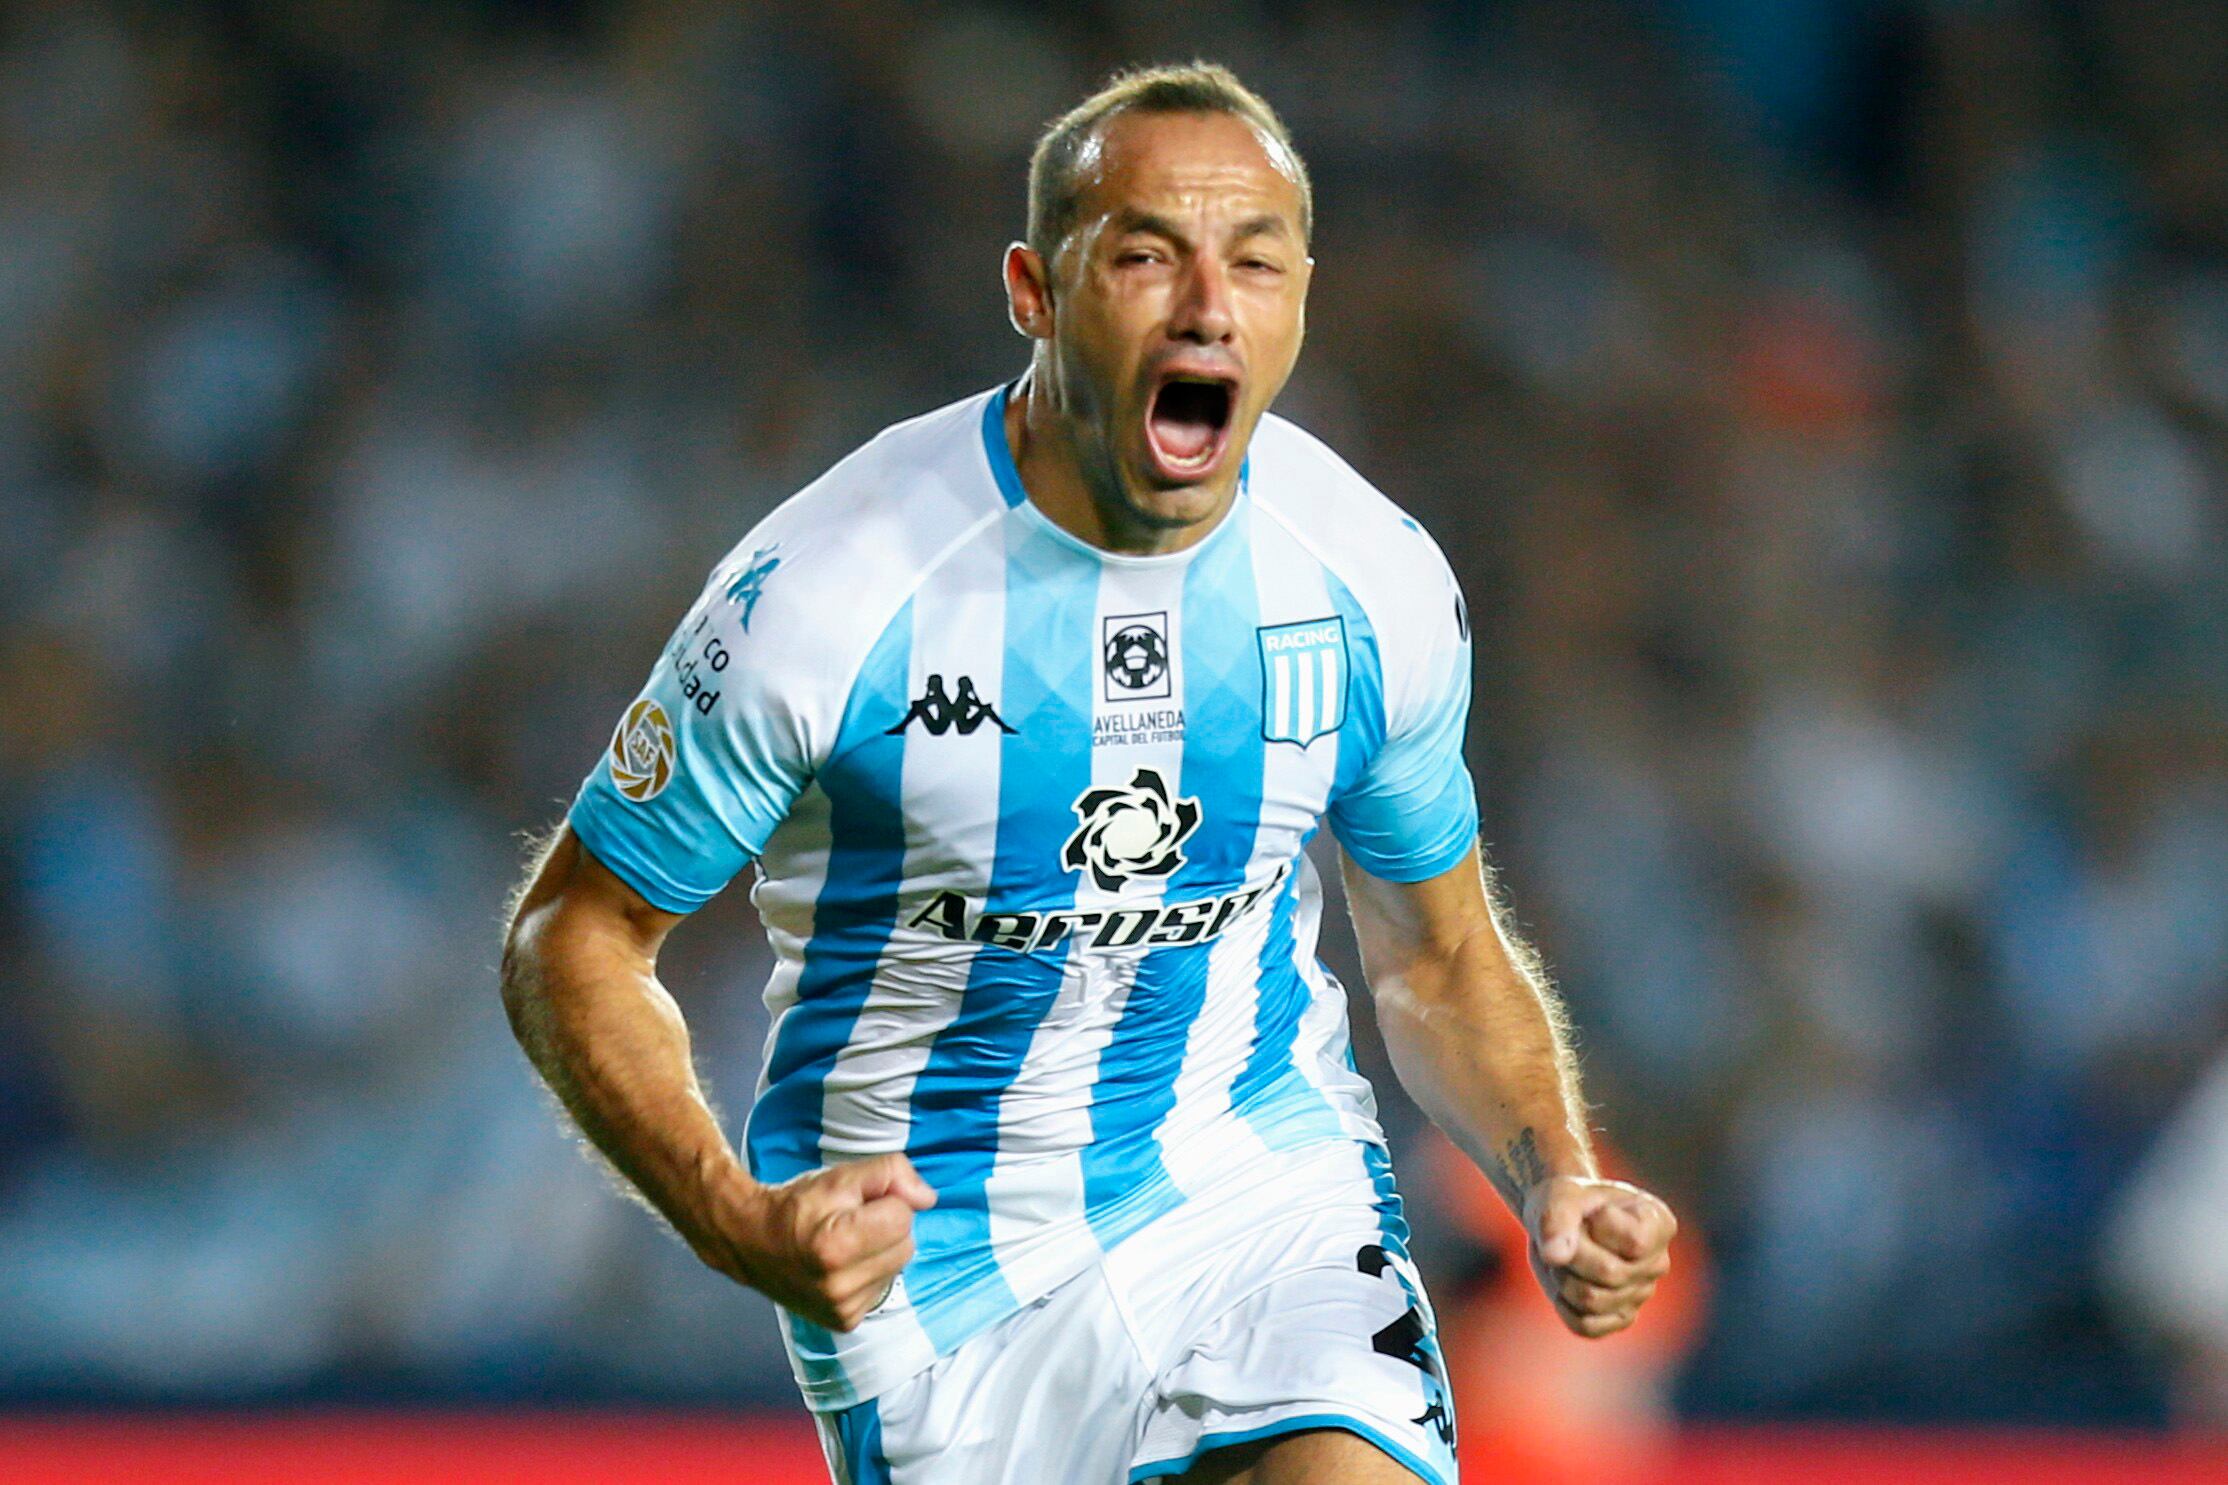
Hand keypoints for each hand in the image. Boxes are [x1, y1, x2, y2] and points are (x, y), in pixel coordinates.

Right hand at [696, 1152, 936, 1331]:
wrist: (752, 1242)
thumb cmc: (797, 1205)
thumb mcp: (841, 1175)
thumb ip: (891, 1173)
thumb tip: (927, 1199)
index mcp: (835, 1246)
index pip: (902, 1216)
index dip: (885, 1200)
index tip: (856, 1203)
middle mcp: (838, 1286)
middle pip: (906, 1244)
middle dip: (887, 1226)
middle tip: (851, 1221)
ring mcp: (841, 1309)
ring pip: (898, 1267)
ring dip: (881, 1251)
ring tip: (845, 1244)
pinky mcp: (844, 1322)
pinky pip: (883, 1288)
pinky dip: (870, 1274)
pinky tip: (844, 1266)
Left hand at [1523, 1175, 1675, 1338]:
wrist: (1561, 1220)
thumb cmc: (1568, 1202)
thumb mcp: (1559, 1194)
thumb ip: (1557, 1217)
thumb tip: (1554, 1256)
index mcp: (1660, 1224)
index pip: (1636, 1242)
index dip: (1600, 1226)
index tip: (1592, 1212)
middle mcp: (1658, 1263)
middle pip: (1610, 1273)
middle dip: (1572, 1253)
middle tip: (1563, 1237)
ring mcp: (1641, 1294)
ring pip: (1592, 1301)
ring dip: (1563, 1276)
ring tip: (1563, 1257)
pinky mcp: (1620, 1318)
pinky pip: (1585, 1325)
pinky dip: (1563, 1303)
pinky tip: (1563, 1281)